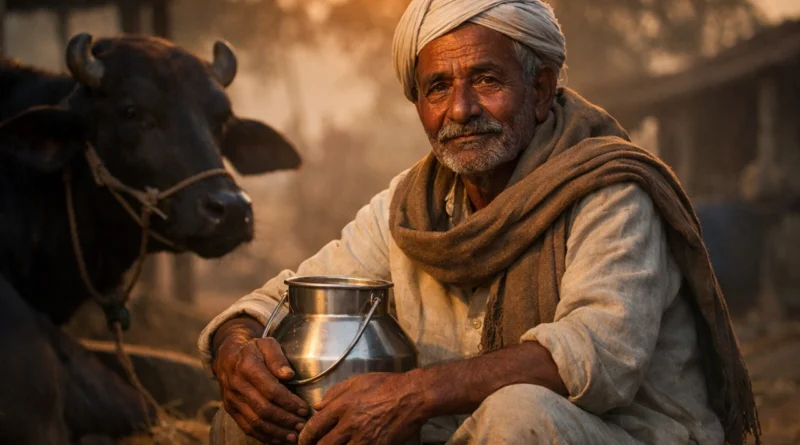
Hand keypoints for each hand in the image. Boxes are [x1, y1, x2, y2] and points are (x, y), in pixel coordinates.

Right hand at [213, 334, 309, 442]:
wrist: (227, 357)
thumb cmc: (253, 349)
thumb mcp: (267, 344)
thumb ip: (278, 358)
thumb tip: (288, 375)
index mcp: (247, 367)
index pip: (271, 390)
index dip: (289, 402)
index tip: (304, 409)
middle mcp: (237, 385)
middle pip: (264, 410)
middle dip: (286, 420)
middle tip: (302, 426)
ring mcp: (232, 400)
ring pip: (255, 423)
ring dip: (277, 432)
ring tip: (294, 436)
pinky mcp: (231, 410)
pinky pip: (247, 428)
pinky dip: (264, 436)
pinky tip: (279, 439)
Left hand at [298, 372, 426, 444]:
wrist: (414, 396)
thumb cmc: (387, 385)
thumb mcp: (358, 381)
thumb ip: (335, 393)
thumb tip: (317, 406)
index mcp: (343, 405)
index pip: (315, 426)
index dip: (305, 436)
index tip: (303, 440)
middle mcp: (350, 424)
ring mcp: (364, 439)